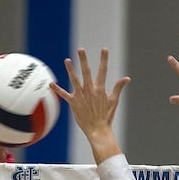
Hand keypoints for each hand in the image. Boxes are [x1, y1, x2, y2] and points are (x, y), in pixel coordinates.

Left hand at [50, 48, 128, 162]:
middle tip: (81, 49)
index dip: (104, 59)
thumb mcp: (113, 101)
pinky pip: (64, 95)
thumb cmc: (106, 117)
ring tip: (67, 60)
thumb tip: (127, 78)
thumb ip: (118, 88)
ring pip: (74, 80)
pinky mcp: (73, 103)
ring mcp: (81, 96)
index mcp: (100, 89)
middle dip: (84, 60)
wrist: (97, 130)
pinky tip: (51, 84)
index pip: (103, 71)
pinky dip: (57, 89)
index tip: (104, 49)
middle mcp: (90, 90)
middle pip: (86, 72)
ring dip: (70, 70)